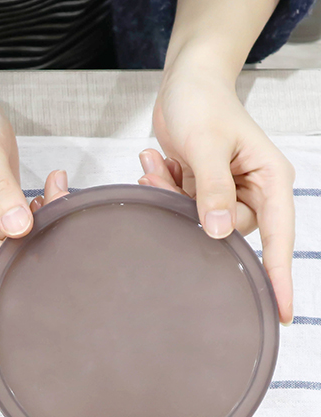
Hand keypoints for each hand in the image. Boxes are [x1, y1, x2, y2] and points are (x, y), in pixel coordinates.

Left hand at [142, 69, 294, 323]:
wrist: (184, 82)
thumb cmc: (203, 103)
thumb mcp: (208, 144)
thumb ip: (213, 190)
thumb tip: (219, 233)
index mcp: (269, 179)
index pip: (279, 238)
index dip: (279, 277)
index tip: (282, 313)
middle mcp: (252, 190)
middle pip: (225, 232)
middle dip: (188, 209)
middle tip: (166, 175)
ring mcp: (226, 193)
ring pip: (197, 223)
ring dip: (170, 196)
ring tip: (157, 163)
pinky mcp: (201, 192)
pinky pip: (181, 209)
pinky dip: (164, 188)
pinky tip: (155, 163)